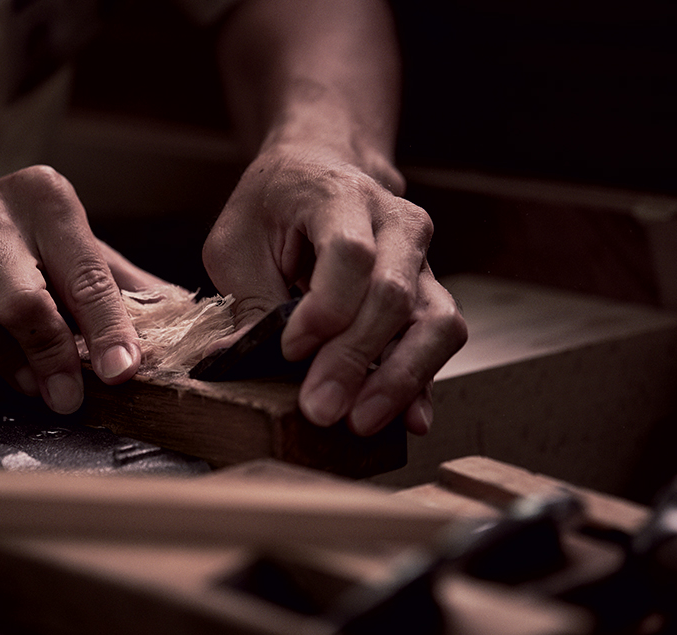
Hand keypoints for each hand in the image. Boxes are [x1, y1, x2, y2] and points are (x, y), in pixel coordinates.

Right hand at [0, 166, 154, 413]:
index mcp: (42, 196)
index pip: (83, 272)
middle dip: (52, 358)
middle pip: (21, 304)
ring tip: (32, 380)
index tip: (122, 371)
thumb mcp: (77, 248)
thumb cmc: (24, 247)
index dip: (107, 328)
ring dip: (10, 370)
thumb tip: (189, 325)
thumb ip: (127, 285)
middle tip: (70, 397)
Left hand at [203, 146, 466, 435]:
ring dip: (400, 378)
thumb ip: (248, 298)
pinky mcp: (427, 295)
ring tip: (360, 421)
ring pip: (435, 322)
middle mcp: (396, 225)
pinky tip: (408, 420)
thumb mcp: (237, 242)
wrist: (319, 173)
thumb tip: (239, 360)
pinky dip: (424, 382)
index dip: (325, 308)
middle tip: (318, 407)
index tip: (290, 350)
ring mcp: (420, 262)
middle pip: (392, 296)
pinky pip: (439, 340)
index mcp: (340, 195)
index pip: (350, 255)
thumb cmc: (272, 207)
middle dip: (353, 359)